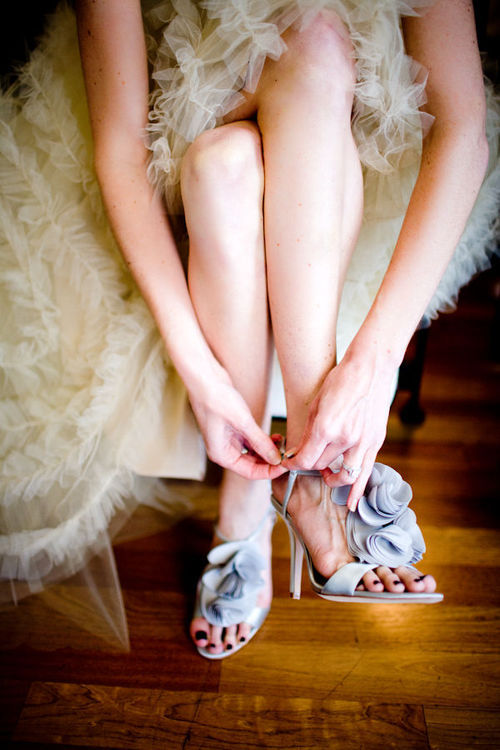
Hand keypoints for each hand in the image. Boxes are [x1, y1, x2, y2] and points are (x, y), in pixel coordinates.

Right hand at [187, 370, 284, 479]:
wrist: (204, 377)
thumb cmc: (214, 398)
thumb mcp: (242, 422)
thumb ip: (260, 442)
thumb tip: (275, 459)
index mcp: (221, 454)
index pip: (249, 472)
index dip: (268, 472)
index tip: (284, 467)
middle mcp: (224, 449)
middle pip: (251, 463)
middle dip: (269, 460)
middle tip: (286, 455)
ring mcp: (228, 438)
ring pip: (253, 451)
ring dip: (268, 449)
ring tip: (282, 443)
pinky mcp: (233, 427)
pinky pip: (251, 439)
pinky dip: (263, 439)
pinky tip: (274, 436)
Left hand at [283, 349, 397, 509]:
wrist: (370, 369)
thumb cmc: (341, 380)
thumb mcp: (316, 403)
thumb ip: (308, 431)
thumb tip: (300, 449)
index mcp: (326, 428)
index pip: (305, 459)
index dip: (293, 464)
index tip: (290, 462)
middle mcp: (344, 439)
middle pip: (321, 466)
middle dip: (310, 465)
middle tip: (306, 460)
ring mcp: (362, 442)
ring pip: (342, 475)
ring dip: (330, 478)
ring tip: (325, 474)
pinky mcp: (375, 442)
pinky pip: (365, 473)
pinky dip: (357, 491)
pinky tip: (351, 503)